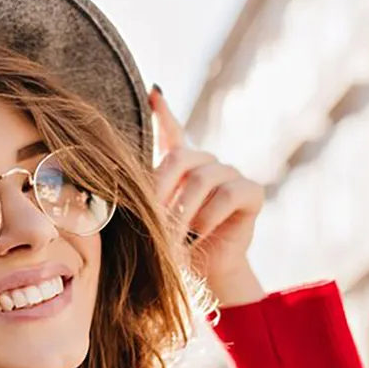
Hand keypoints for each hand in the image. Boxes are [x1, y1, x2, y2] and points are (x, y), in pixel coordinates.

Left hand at [149, 86, 265, 306]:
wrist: (205, 273)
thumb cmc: (174, 246)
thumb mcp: (152, 220)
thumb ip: (141, 195)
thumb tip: (117, 177)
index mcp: (180, 167)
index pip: (172, 132)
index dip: (163, 112)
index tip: (152, 93)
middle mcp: (206, 163)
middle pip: (178, 158)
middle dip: (160, 192)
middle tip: (152, 222)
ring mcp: (230, 174)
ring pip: (201, 180)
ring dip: (183, 212)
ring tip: (175, 236)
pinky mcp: (251, 192)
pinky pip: (227, 195)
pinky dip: (209, 217)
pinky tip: (201, 232)